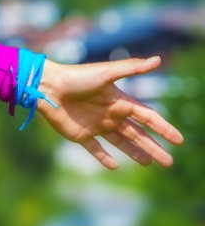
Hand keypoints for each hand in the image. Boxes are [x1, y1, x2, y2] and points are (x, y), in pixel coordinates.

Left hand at [37, 56, 183, 169]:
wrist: (46, 86)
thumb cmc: (76, 77)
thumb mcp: (106, 73)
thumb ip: (131, 68)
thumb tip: (158, 59)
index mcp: (119, 101)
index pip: (147, 117)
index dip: (163, 128)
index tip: (179, 141)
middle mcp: (109, 114)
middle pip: (137, 134)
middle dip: (153, 147)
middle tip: (169, 163)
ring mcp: (95, 125)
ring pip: (120, 143)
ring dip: (135, 153)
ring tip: (149, 164)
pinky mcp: (79, 135)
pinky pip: (94, 149)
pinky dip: (104, 158)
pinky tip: (114, 166)